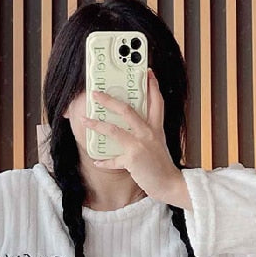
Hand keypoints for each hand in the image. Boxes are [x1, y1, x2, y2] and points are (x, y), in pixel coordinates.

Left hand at [82, 69, 191, 210]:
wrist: (170, 184)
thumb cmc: (161, 165)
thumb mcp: (157, 144)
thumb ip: (146, 134)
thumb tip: (128, 128)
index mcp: (156, 127)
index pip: (156, 101)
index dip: (152, 85)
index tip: (147, 72)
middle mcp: (148, 133)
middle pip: (127, 109)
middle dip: (109, 100)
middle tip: (96, 93)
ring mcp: (140, 145)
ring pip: (114, 130)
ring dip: (97, 124)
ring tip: (85, 120)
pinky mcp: (132, 159)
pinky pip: (113, 159)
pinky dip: (104, 161)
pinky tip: (97, 161)